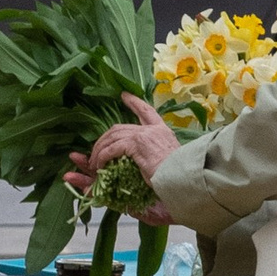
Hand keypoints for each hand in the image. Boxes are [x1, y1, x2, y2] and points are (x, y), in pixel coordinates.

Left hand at [64, 95, 178, 216]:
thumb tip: (146, 162)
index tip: (124, 95)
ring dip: (100, 150)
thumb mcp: (167, 162)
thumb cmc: (178, 176)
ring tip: (94, 162)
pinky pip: (112, 148)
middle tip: (95, 149)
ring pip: (113, 136)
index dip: (134, 103)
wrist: (182, 179)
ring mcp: (144, 135)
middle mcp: (153, 129)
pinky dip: (103, 156)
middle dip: (104, 138)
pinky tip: (99, 165)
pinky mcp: (136, 144)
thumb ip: (155, 156)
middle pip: (120, 127)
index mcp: (162, 131)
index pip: (147, 111)